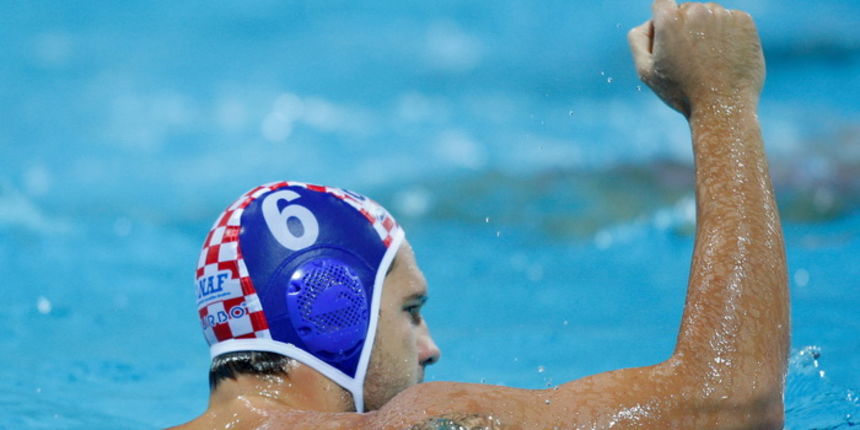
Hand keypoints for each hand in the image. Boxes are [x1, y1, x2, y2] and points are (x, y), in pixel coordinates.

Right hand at [628, 0, 764, 116]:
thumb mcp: (646, 71)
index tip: (670, 41)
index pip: (662, 3)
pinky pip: (731, 21)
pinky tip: (726, 58)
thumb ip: (638, 40)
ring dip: (708, 31)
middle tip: (690, 60)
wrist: (722, 107)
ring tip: (710, 61)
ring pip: (710, 15)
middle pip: (687, 10)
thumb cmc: (681, 92)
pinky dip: (728, 35)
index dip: (663, 22)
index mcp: (669, 20)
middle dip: (686, 28)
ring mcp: (722, 14)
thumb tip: (649, 22)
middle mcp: (696, 10)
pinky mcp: (744, 22)